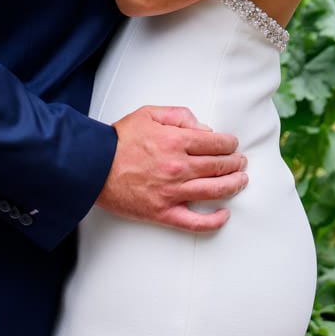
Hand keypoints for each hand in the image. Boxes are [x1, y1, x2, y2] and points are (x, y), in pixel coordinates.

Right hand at [96, 105, 246, 232]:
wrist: (93, 166)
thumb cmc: (120, 139)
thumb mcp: (149, 113)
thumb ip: (179, 115)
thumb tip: (203, 129)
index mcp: (175, 141)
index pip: (215, 143)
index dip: (229, 143)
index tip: (233, 144)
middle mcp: (178, 167)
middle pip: (218, 166)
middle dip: (235, 163)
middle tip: (241, 162)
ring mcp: (172, 192)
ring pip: (214, 191)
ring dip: (233, 185)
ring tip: (241, 181)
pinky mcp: (164, 213)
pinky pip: (195, 222)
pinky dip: (214, 220)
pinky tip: (225, 214)